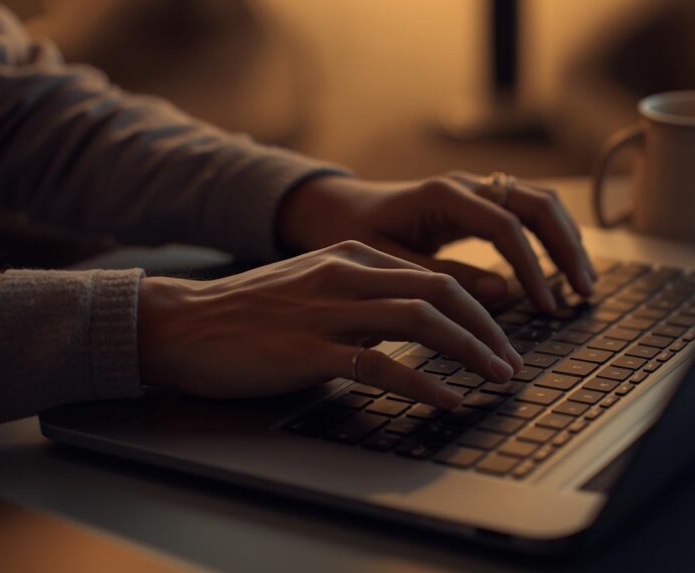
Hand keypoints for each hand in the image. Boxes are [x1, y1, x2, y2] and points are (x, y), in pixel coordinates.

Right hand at [137, 241, 523, 406]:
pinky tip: (448, 399)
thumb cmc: (250, 312)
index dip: (479, 307)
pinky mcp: (311, 350)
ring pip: (422, 321)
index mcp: (353, 258)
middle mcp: (347, 275)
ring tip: (496, 378)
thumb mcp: (315, 286)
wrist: (183, 324)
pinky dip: (424, 383)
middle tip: (511, 360)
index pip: (435, 275)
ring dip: (470, 351)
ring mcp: (330, 311)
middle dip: (487, 327)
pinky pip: (382, 365)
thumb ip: (363, 295)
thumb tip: (416, 320)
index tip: (499, 336)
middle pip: (441, 291)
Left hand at [276, 172, 597, 312]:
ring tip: (584, 284)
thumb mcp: (388, 263)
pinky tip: (561, 267)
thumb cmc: (354, 235)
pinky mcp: (479, 200)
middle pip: (537, 204)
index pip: (506, 226)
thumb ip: (443, 278)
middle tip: (584, 292)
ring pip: (540, 202)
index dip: (532, 267)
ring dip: (568, 239)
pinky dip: (552, 236)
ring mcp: (475, 188)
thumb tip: (504, 292)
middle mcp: (466, 184)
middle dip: (567, 248)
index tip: (546, 307)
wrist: (336, 208)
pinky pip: (528, 210)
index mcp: (442, 195)